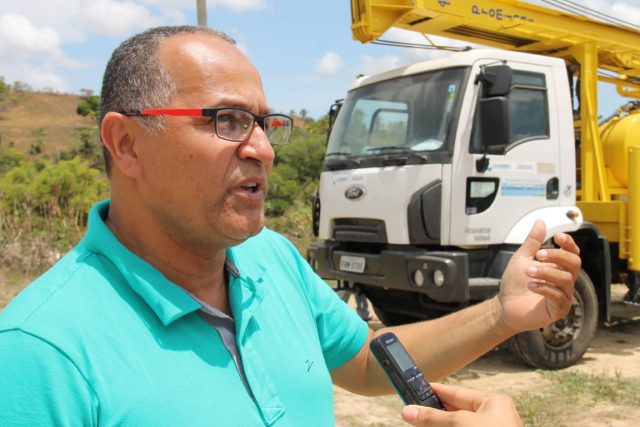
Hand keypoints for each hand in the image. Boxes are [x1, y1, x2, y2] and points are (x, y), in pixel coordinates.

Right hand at [401, 383, 522, 426]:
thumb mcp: (459, 424)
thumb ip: (433, 417)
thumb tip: (408, 411)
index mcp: (494, 404)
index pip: (458, 393)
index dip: (436, 391)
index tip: (417, 389)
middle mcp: (493, 419)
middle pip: (456, 411)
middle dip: (434, 412)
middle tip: (414, 409)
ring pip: (456, 425)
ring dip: (437, 425)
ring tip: (419, 422)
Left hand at [497, 220, 580, 332]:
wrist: (504, 306)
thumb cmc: (515, 283)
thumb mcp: (522, 259)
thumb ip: (532, 242)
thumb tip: (541, 222)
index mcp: (558, 267)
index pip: (573, 253)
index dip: (569, 243)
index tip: (558, 236)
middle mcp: (564, 281)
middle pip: (575, 263)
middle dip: (558, 256)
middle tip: (539, 255)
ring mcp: (563, 296)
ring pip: (566, 279)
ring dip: (546, 272)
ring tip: (528, 272)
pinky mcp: (558, 310)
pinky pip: (559, 296)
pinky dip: (544, 288)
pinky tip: (530, 285)